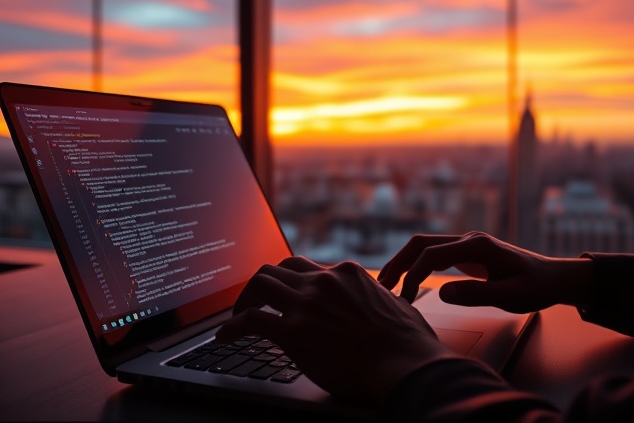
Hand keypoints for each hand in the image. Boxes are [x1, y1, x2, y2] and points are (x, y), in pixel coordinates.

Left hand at [216, 256, 457, 402]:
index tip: (286, 295)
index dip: (293, 281)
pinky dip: (231, 327)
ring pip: (260, 282)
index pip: (310, 267)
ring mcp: (306, 304)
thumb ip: (378, 300)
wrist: (406, 365)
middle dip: (265, 284)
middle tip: (256, 301)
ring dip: (245, 298)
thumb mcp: (395, 306)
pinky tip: (225, 337)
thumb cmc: (409, 345)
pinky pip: (250, 320)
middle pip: (280, 267)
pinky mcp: (293, 332)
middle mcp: (323, 281)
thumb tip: (381, 305)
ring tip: (238, 315)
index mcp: (348, 274)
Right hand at [378, 231, 593, 313]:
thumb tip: (443, 293)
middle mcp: (468, 239)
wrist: (552, 278)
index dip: (413, 276)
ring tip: (386, 286)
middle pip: (420, 243)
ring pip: (423, 246)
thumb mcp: (513, 296)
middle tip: (381, 288)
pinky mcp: (465, 253)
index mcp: (478, 246)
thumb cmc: (536, 287)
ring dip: (402, 263)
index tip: (405, 300)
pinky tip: (405, 282)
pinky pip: (433, 254)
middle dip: (398, 263)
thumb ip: (479, 294)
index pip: (433, 255)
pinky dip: (415, 265)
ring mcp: (466, 244)